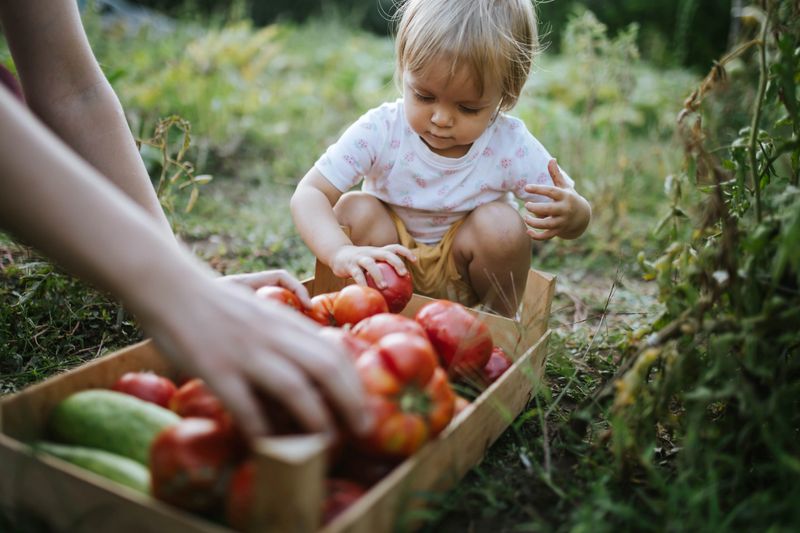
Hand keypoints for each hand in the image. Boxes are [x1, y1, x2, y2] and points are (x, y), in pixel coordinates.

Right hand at [138, 274, 372, 438]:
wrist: (169, 285)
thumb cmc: (214, 299)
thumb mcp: (260, 303)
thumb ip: (285, 319)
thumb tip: (309, 326)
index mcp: (285, 322)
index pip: (334, 350)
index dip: (356, 382)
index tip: (365, 405)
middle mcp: (273, 335)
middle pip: (327, 368)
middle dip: (352, 403)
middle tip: (363, 430)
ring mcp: (245, 352)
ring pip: (295, 387)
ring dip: (317, 420)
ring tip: (328, 444)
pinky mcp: (216, 367)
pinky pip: (246, 405)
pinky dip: (262, 430)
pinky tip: (271, 447)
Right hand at [330, 244, 415, 286]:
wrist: (337, 254)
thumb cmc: (359, 262)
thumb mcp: (372, 261)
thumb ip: (382, 269)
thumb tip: (398, 287)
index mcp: (378, 251)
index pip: (394, 248)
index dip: (405, 252)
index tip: (415, 261)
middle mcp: (371, 252)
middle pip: (386, 254)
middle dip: (397, 262)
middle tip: (403, 274)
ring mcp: (360, 258)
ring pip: (370, 264)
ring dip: (378, 275)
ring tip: (384, 286)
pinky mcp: (350, 266)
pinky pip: (357, 275)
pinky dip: (362, 283)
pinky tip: (366, 291)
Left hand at [523, 159, 590, 240]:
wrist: (582, 217)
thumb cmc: (569, 199)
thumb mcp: (564, 187)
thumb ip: (556, 174)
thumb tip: (551, 159)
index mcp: (564, 197)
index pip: (551, 192)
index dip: (538, 189)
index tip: (526, 187)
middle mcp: (564, 210)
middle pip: (549, 209)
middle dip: (536, 208)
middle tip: (527, 205)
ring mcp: (562, 222)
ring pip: (547, 224)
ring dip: (534, 222)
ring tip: (525, 217)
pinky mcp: (558, 231)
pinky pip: (547, 236)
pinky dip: (537, 236)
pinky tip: (528, 231)